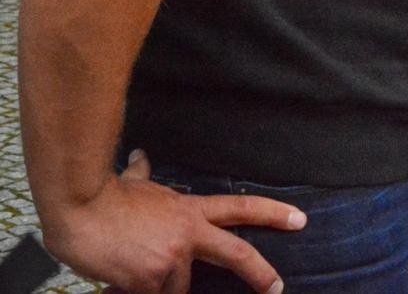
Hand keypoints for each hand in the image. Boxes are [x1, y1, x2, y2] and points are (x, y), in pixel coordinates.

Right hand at [40, 150, 305, 293]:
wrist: (79, 209)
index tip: (299, 220)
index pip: (241, 209)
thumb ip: (145, 175)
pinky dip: (132, 292)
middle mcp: (189, 236)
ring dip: (155, 286)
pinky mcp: (150, 280)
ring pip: (175, 288)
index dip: (272, 214)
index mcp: (190, 211)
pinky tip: (115, 279)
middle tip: (277, 288)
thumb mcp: (137, 186)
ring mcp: (171, 259)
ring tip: (129, 267)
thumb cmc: (105, 197)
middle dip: (261, 273)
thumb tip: (143, 157)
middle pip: (236, 255)